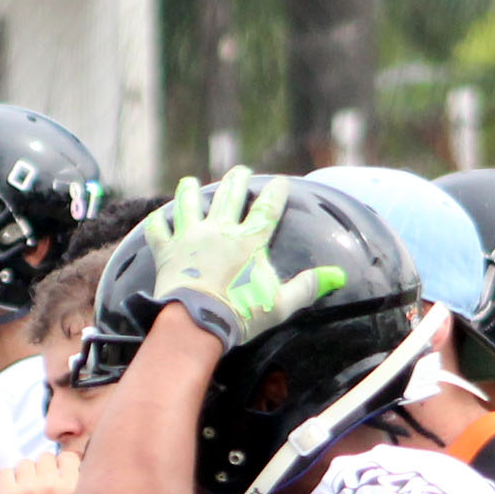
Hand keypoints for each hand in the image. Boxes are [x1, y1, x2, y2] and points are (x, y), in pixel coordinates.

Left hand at [0, 451, 85, 493]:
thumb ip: (74, 491)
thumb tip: (67, 469)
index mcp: (74, 488)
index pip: (68, 457)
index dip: (61, 466)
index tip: (57, 478)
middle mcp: (52, 484)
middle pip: (46, 458)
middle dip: (43, 471)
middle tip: (40, 489)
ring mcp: (28, 488)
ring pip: (25, 462)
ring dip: (25, 474)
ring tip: (25, 493)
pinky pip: (5, 471)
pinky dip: (8, 480)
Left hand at [142, 169, 343, 349]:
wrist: (197, 322)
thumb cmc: (242, 314)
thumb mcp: (282, 303)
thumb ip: (308, 286)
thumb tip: (338, 276)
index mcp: (250, 241)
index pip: (267, 209)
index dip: (275, 193)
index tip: (279, 181)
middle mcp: (220, 231)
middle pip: (229, 197)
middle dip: (237, 181)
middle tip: (241, 171)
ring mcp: (191, 238)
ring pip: (189, 205)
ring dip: (189, 191)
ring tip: (190, 181)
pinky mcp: (166, 252)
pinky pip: (158, 231)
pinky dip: (157, 223)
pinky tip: (157, 217)